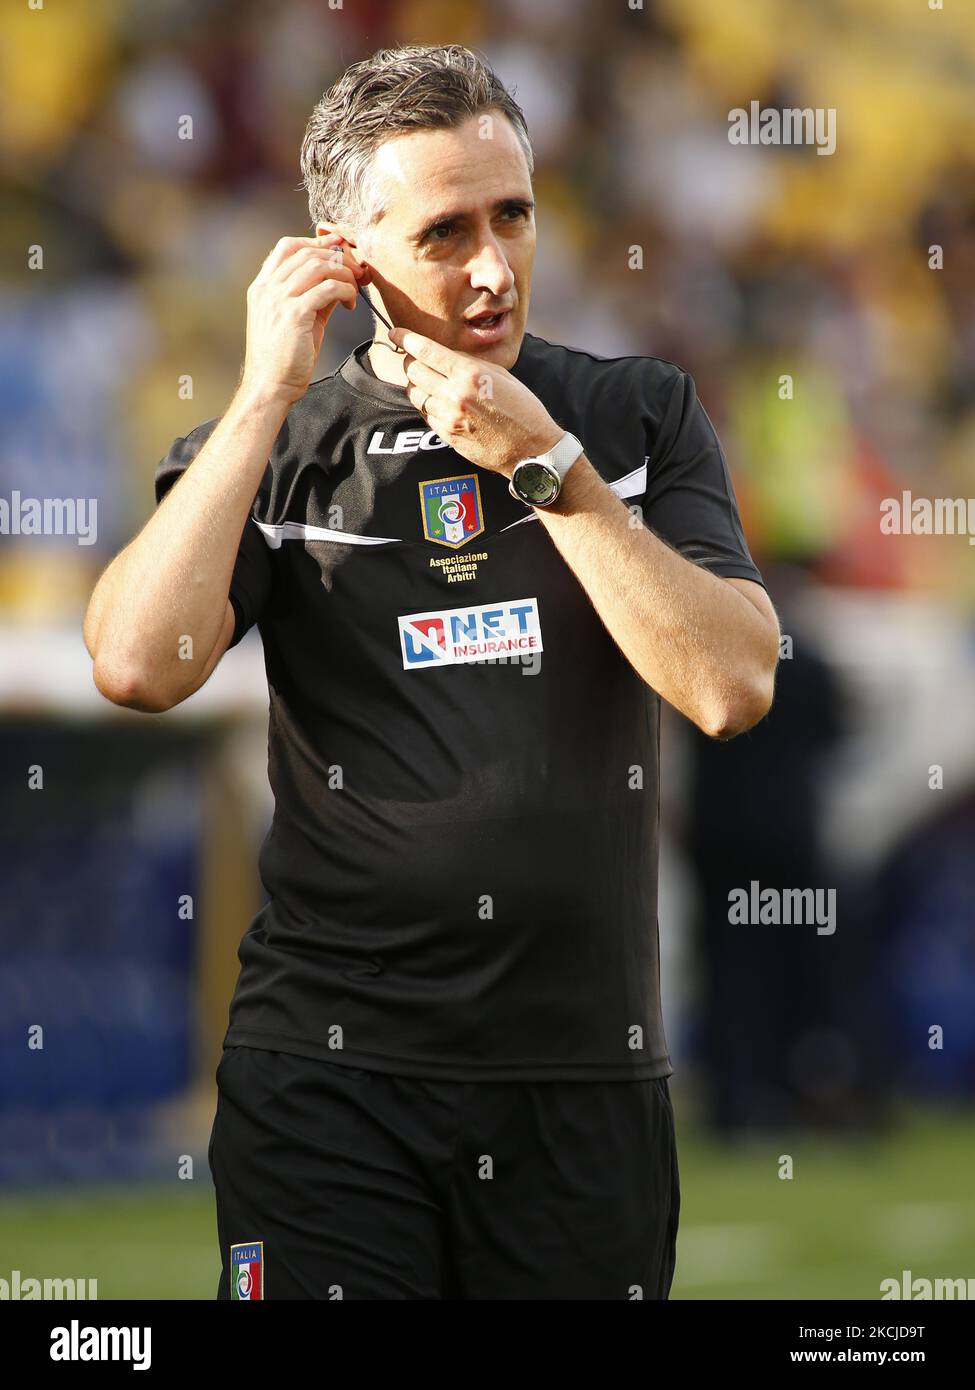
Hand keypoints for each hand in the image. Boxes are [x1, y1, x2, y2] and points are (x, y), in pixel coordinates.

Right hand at [239, 233, 365, 405]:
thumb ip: (314, 297)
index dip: (316, 242)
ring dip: (344, 274)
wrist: (270, 386)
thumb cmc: (284, 358)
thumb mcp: (298, 320)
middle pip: (307, 252)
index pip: (287, 247)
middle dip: (338, 258)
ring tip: (355, 290)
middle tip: (357, 272)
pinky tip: (350, 304)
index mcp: (262, 287)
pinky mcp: (294, 315)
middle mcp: (267, 289)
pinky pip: (328, 288)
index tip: (338, 249)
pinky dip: (345, 291)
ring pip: (319, 266)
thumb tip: (339, 280)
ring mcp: (278, 300)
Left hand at [390, 328, 563, 476]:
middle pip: (413, 371)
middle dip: (411, 362)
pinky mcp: (446, 435)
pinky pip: (425, 414)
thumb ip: (469, 363)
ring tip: (432, 383)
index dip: (406, 338)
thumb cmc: (522, 408)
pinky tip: (444, 404)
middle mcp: (454, 394)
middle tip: (417, 360)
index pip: (426, 351)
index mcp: (469, 373)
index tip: (396, 333)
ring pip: (415, 394)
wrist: (530, 449)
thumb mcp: (500, 375)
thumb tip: (443, 356)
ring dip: (418, 386)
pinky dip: (429, 406)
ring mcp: (448, 417)